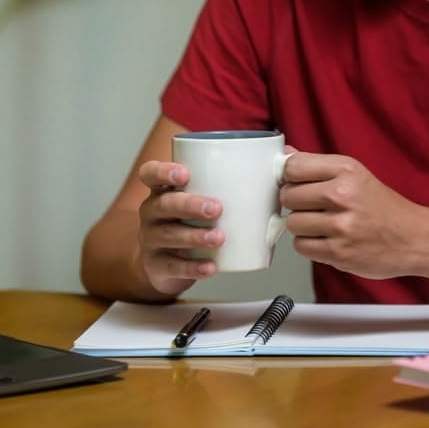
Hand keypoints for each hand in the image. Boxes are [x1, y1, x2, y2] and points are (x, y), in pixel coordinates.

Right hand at [136, 160, 223, 295]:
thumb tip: (278, 159)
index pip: (150, 173)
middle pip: (164, 204)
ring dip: (194, 236)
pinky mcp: (157, 265)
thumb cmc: (189, 223)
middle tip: (217, 208)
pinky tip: (210, 266)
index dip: (163, 171)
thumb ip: (229, 182)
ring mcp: (151, 240)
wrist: (163, 264)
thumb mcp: (199, 201)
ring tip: (219, 237)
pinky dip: (193, 267)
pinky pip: (173, 266)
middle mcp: (152, 212)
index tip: (184, 173)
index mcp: (162, 191)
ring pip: (168, 235)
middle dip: (190, 205)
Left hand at [280, 152, 428, 278]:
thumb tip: (285, 154)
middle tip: (314, 207)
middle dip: (295, 203)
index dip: (289, 176)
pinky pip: (301, 247)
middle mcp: (343, 195)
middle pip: (288, 196)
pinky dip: (309, 245)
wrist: (415, 239)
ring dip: (302, 226)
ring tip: (323, 225)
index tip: (295, 182)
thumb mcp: (355, 175)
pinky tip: (326, 240)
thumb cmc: (383, 207)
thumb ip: (317, 165)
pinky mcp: (338, 253)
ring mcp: (341, 226)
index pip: (293, 167)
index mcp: (347, 170)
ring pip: (292, 223)